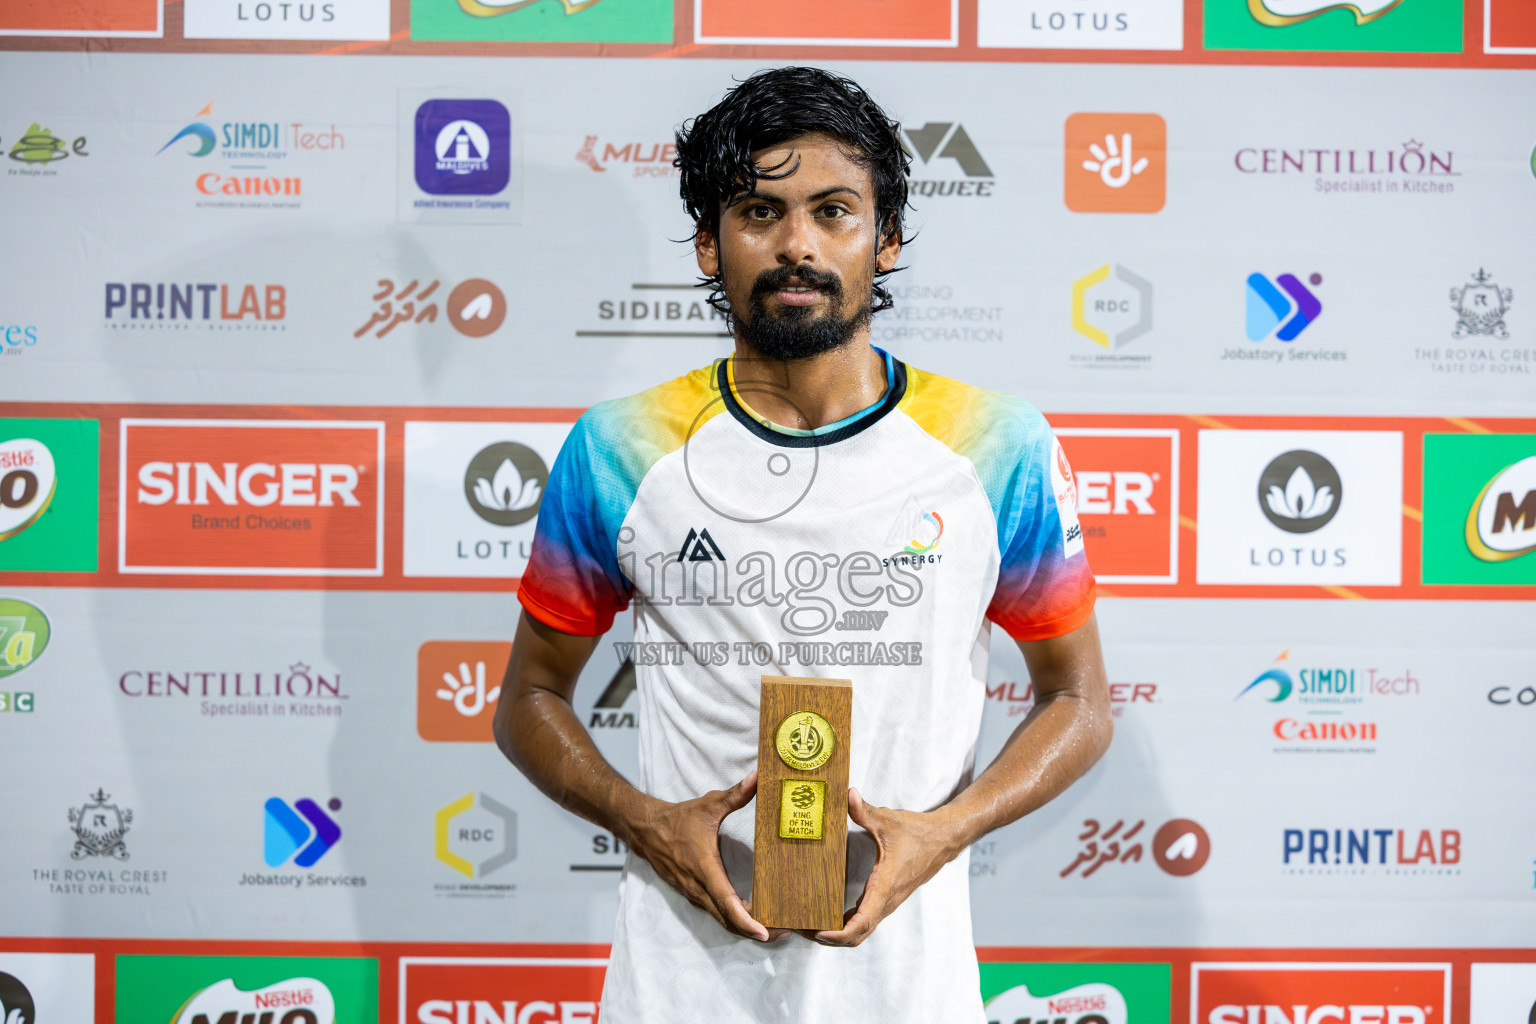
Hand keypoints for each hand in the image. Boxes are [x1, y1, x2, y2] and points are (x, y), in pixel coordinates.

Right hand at [624, 772, 786, 941]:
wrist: (646, 830)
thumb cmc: (679, 819)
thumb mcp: (708, 804)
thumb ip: (735, 795)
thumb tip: (757, 778)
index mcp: (704, 868)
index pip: (726, 902)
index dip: (746, 920)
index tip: (764, 933)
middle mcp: (698, 888)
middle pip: (729, 921)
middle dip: (756, 930)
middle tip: (785, 932)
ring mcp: (694, 894)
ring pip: (722, 921)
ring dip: (746, 928)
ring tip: (776, 929)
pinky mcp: (694, 895)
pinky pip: (717, 914)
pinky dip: (735, 920)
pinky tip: (754, 918)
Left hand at [812, 787, 960, 946]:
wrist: (944, 839)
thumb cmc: (918, 832)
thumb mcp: (888, 820)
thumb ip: (864, 811)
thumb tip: (848, 794)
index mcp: (885, 886)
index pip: (862, 922)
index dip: (839, 933)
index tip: (819, 933)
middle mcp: (887, 899)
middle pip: (858, 934)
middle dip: (831, 938)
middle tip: (803, 929)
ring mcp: (888, 901)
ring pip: (863, 930)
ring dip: (839, 933)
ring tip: (811, 925)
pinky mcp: (887, 897)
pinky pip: (866, 919)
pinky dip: (848, 924)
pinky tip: (831, 915)